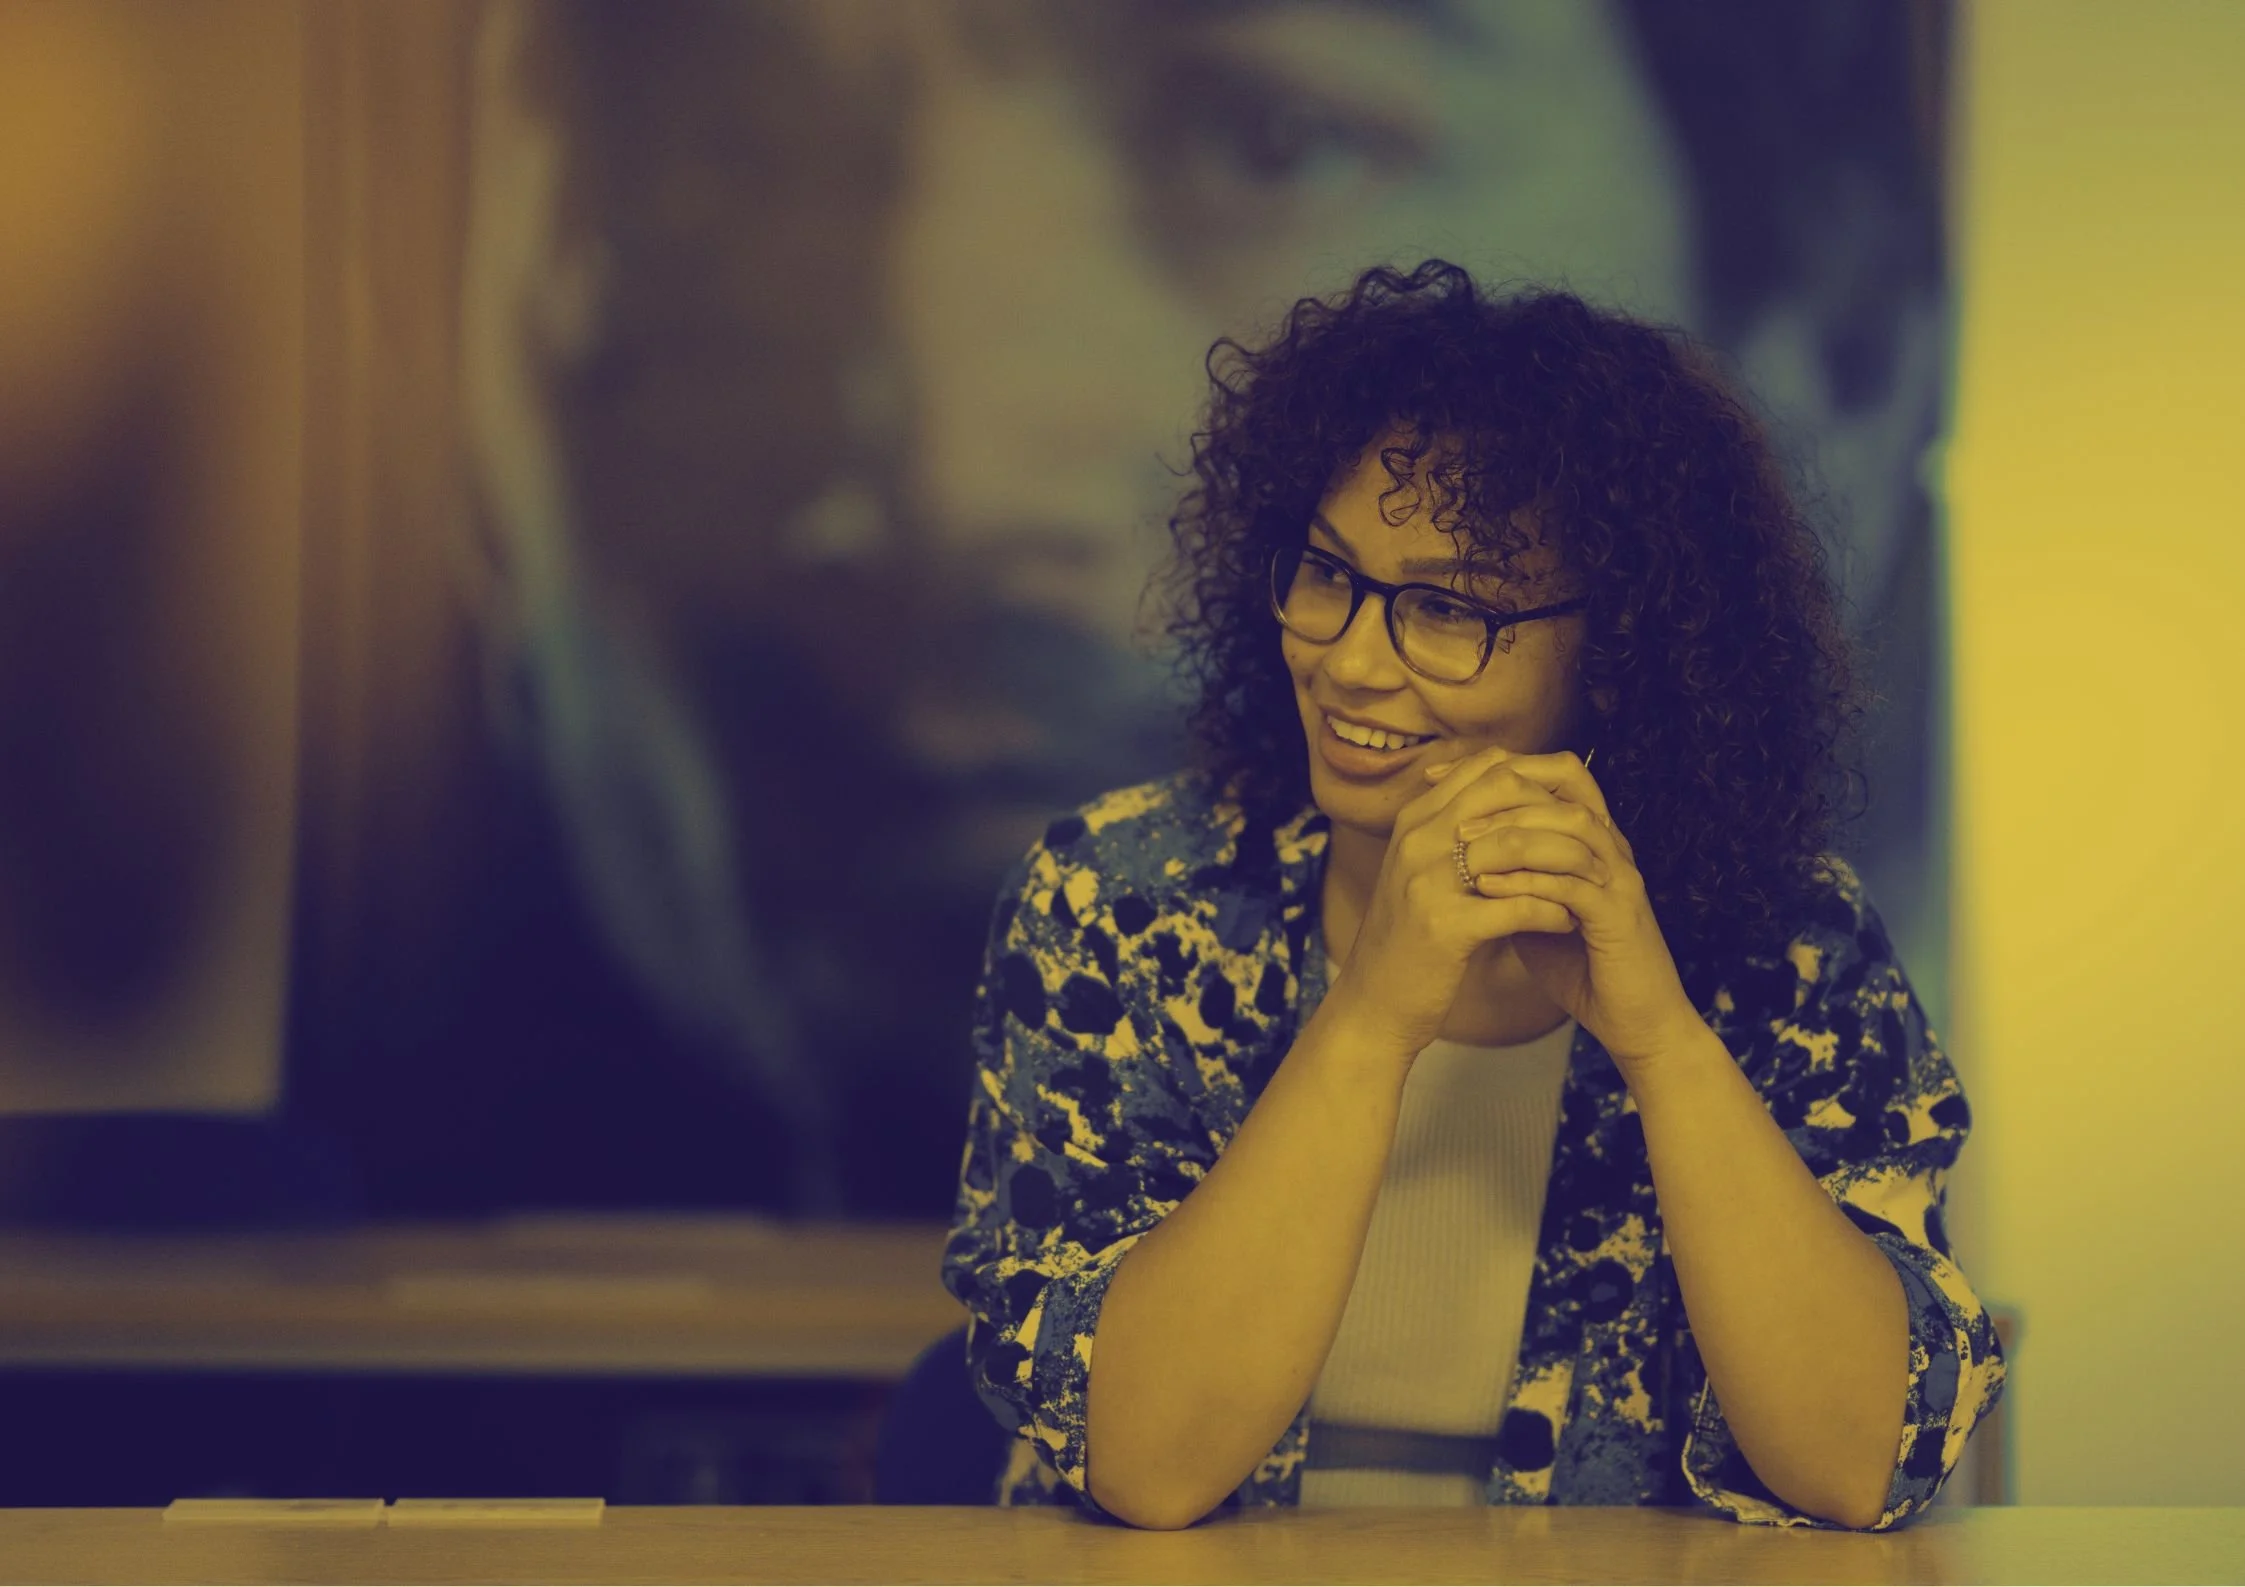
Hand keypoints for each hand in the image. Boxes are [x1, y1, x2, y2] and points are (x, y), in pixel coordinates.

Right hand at [1318, 743, 1594, 1060]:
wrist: (1371, 1004)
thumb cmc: (1406, 941)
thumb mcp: (1417, 874)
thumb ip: (1450, 835)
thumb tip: (1510, 804)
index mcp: (1413, 821)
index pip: (1485, 765)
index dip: (1537, 776)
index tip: (1569, 804)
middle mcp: (1417, 840)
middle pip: (1505, 788)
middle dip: (1558, 809)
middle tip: (1593, 835)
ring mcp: (1428, 881)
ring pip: (1519, 843)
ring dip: (1567, 859)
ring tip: (1595, 879)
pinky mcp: (1446, 927)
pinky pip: (1520, 906)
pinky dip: (1554, 912)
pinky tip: (1570, 922)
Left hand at [1430, 748, 1706, 1069]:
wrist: (1632, 1022)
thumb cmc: (1581, 968)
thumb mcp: (1531, 914)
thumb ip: (1507, 880)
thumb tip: (1456, 857)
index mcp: (1592, 842)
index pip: (1553, 778)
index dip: (1497, 770)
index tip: (1440, 778)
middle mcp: (1612, 850)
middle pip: (1565, 790)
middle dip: (1504, 793)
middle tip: (1450, 811)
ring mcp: (1620, 879)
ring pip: (1570, 829)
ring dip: (1512, 831)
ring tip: (1462, 842)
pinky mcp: (1619, 916)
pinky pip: (1571, 884)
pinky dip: (1526, 881)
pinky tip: (1486, 886)